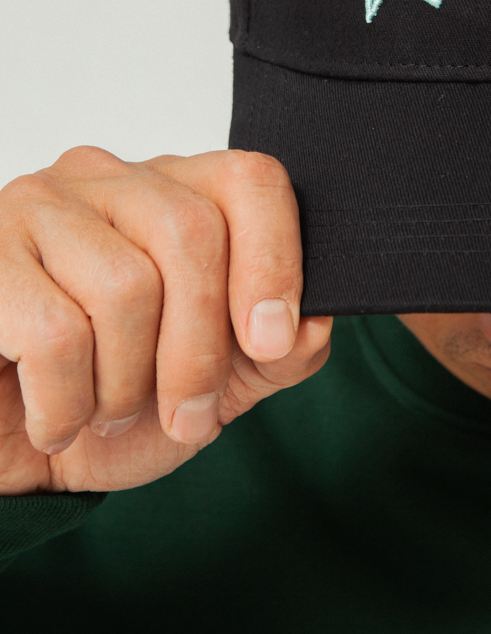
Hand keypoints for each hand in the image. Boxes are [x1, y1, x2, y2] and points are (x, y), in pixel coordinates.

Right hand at [0, 147, 330, 494]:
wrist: (8, 455)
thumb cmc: (106, 403)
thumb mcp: (215, 385)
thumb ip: (277, 352)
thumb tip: (316, 322)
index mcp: (171, 191)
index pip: (249, 178)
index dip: (274, 261)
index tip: (271, 343)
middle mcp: (104, 178)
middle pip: (192, 232)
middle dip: (199, 348)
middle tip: (184, 416)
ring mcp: (35, 207)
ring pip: (125, 285)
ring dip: (124, 385)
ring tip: (103, 413)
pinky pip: (54, 331)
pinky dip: (66, 403)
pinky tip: (54, 420)